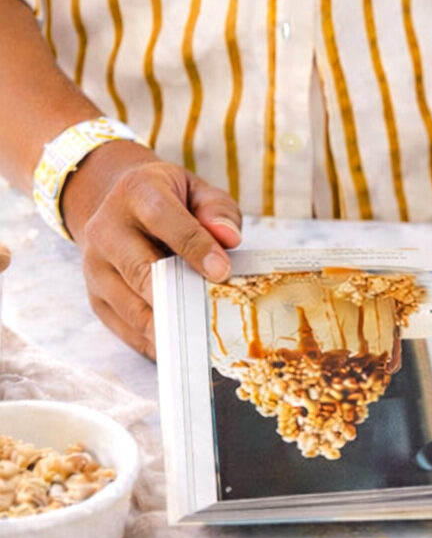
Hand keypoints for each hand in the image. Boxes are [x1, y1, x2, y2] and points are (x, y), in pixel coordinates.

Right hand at [60, 141, 241, 358]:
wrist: (117, 206)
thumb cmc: (169, 201)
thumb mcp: (197, 191)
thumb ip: (218, 210)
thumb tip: (229, 238)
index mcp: (136, 192)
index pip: (164, 219)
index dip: (194, 246)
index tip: (221, 271)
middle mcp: (106, 229)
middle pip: (141, 270)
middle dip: (178, 296)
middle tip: (210, 317)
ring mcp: (95, 266)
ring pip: (130, 305)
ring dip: (167, 326)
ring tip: (200, 339)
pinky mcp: (95, 296)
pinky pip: (123, 327)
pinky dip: (152, 341)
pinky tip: (179, 346)